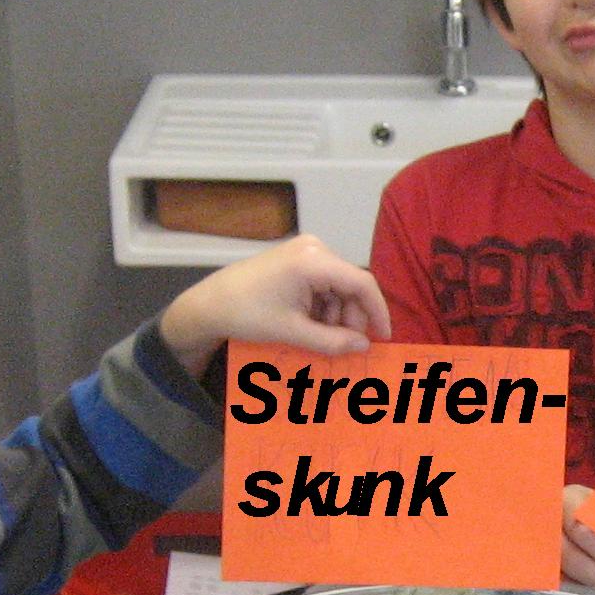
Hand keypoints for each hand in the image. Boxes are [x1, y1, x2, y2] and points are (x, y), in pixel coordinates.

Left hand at [157, 236, 390, 377]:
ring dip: (336, 314)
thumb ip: (332, 341)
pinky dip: (324, 306)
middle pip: (351, 285)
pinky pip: (325, 283)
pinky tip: (309, 322)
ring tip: (317, 335)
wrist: (211, 303)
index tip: (383, 337)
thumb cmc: (248, 314)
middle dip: (351, 317)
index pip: (362, 283)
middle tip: (341, 344)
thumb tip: (364, 347)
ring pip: (339, 286)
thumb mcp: (293, 332)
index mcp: (313, 261)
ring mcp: (306, 250)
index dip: (377, 311)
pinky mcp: (299, 258)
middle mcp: (315, 248)